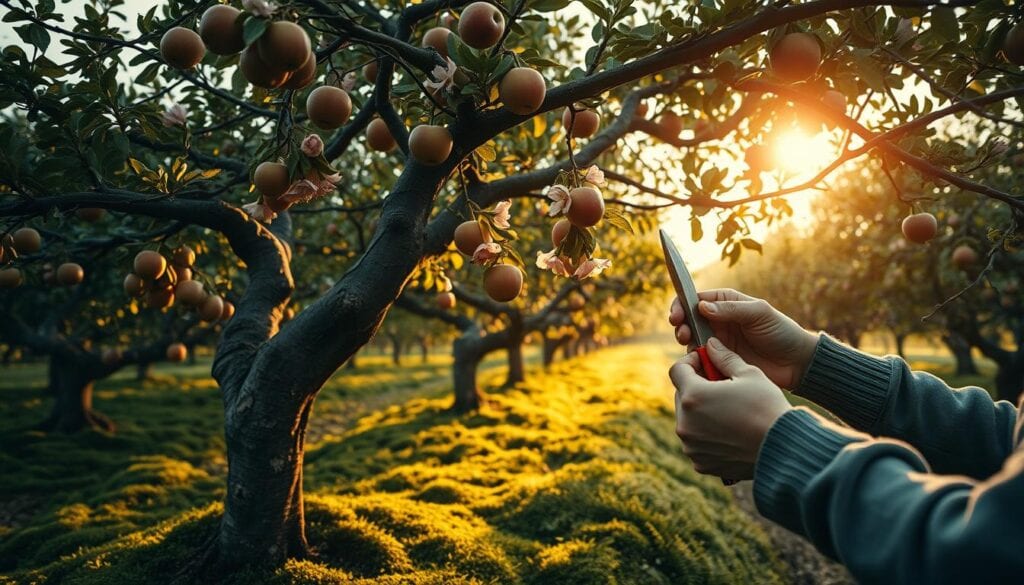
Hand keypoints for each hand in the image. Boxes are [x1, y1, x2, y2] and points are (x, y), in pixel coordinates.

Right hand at [668, 288, 817, 388]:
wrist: (796, 363)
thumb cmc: (781, 332)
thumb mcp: (759, 313)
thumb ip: (731, 309)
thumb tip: (701, 307)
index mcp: (727, 302)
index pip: (697, 298)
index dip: (682, 305)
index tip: (678, 315)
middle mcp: (719, 320)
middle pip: (689, 318)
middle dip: (680, 324)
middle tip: (682, 333)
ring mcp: (718, 341)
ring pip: (691, 338)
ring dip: (684, 340)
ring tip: (688, 344)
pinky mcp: (720, 360)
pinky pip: (700, 358)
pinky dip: (694, 358)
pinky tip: (697, 360)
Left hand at [669, 338, 791, 479]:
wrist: (783, 449)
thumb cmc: (767, 407)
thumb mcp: (749, 373)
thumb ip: (724, 357)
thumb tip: (711, 345)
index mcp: (694, 396)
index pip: (677, 370)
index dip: (691, 362)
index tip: (705, 362)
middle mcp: (685, 423)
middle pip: (682, 396)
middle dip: (697, 387)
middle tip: (719, 386)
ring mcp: (691, 446)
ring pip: (688, 420)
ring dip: (701, 412)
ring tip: (726, 410)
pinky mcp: (700, 463)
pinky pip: (696, 442)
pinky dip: (706, 435)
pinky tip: (728, 431)